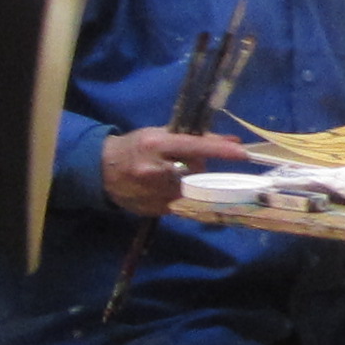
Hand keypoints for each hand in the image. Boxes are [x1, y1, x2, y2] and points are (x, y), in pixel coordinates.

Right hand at [98, 125, 261, 215]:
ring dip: (187, 182)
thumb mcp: (159, 134)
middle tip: (183, 162)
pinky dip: (177, 194)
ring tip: (167, 174)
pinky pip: (179, 202)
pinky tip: (160, 187)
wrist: (102, 170)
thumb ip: (193, 139)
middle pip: (195, 172)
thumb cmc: (136, 146)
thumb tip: (231, 142)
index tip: (242, 153)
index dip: (219, 151)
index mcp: (156, 144)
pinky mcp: (154, 210)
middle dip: (197, 168)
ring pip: (189, 189)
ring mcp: (152, 193)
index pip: (194, 147)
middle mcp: (155, 169)